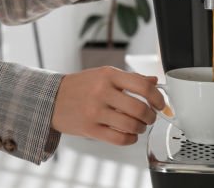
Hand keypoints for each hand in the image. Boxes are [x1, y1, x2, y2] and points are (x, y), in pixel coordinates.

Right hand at [50, 67, 164, 144]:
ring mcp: (95, 111)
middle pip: (139, 108)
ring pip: (131, 125)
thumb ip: (130, 78)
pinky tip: (129, 135)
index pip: (142, 85)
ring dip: (141, 129)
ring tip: (139, 126)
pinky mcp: (90, 129)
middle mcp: (102, 92)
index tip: (161, 104)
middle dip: (151, 116)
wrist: (52, 99)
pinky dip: (130, 139)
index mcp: (108, 75)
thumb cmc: (81, 86)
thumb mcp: (104, 75)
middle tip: (150, 117)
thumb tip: (154, 82)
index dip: (157, 97)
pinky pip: (119, 139)